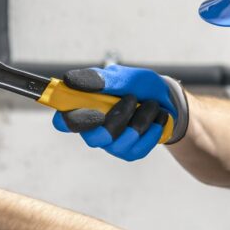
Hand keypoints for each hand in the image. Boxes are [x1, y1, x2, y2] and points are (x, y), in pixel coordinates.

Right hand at [52, 65, 188, 160]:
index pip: (63, 121)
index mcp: (85, 108)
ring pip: (118, 143)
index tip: (89, 109)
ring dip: (140, 119)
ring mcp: (111, 144)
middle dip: (116, 119)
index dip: (68, 120)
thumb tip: (69, 80)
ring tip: (151, 104)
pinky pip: (137, 148)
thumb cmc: (138, 85)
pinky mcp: (129, 153)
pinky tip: (157, 118)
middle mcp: (93, 130)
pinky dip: (151, 130)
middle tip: (132, 98)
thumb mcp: (121, 76)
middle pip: (93, 138)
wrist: (166, 98)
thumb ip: (98, 79)